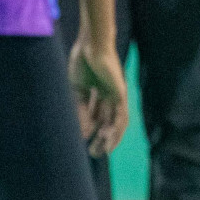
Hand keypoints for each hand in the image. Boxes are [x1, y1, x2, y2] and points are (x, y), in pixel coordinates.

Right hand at [67, 36, 127, 157]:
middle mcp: (110, 96)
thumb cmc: (82, 63)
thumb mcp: (77, 91)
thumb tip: (82, 133)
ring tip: (102, 150)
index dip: (90, 131)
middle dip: (101, 139)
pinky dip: (115, 127)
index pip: (96, 117)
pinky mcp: (121, 93)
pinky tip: (108, 138)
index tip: (82, 144)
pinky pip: (121, 114)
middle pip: (108, 122)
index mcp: (98, 92)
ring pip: (117, 122)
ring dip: (111, 138)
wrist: (90, 46)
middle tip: (93, 153)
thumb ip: (80, 111)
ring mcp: (117, 95)